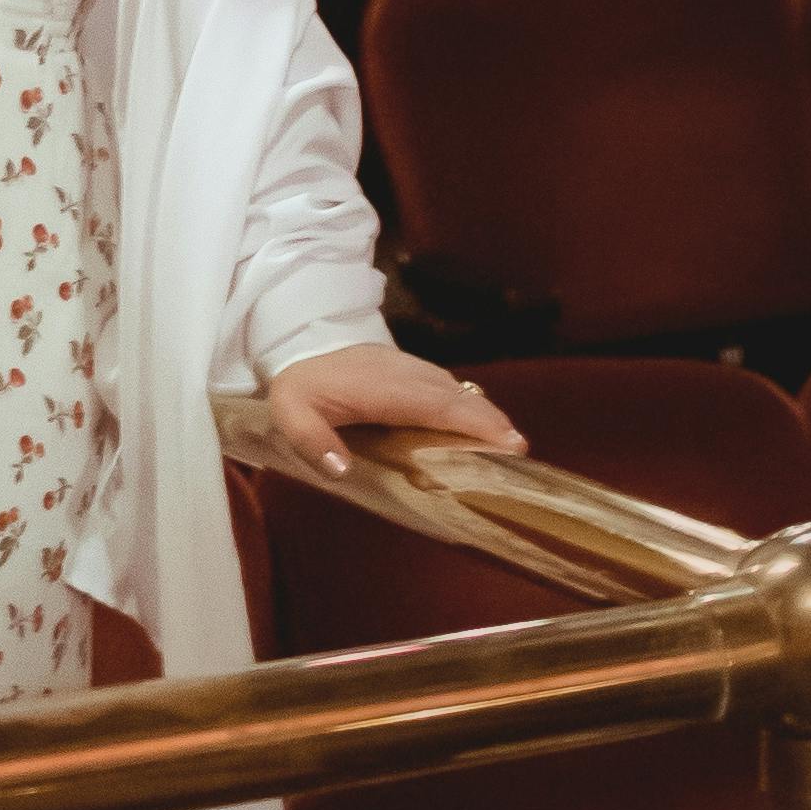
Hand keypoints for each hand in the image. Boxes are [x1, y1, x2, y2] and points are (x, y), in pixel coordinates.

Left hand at [258, 340, 524, 477]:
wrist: (302, 339)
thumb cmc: (301, 385)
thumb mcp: (290, 413)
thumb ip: (312, 441)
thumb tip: (342, 470)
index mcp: (379, 387)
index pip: (432, 404)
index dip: (468, 421)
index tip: (501, 439)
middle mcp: (403, 375)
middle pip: (453, 396)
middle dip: (488, 420)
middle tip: (521, 449)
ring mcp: (410, 370)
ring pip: (454, 390)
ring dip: (484, 413)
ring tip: (510, 443)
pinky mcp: (412, 371)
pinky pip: (446, 387)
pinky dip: (469, 404)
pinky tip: (482, 423)